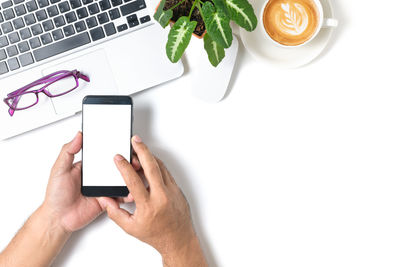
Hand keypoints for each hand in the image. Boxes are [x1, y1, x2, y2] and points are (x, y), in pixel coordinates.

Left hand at [42, 132, 132, 232]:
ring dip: (130, 178)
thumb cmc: (56, 196)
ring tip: (136, 176)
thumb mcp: (59, 170)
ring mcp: (104, 189)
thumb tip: (78, 136)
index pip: (105, 156)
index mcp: (88, 167)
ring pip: (121, 181)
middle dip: (128, 164)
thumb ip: (68, 151)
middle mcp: (98, 177)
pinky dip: (127, 195)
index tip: (125, 147)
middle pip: (117, 168)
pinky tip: (130, 192)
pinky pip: (120, 197)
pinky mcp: (107, 201)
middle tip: (134, 162)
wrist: (58, 219)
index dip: (115, 151)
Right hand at [98, 136, 195, 255]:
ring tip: (140, 149)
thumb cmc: (157, 234)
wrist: (178, 239)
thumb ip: (115, 213)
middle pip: (151, 167)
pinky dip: (158, 165)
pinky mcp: (178, 190)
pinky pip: (167, 173)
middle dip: (142, 150)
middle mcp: (161, 196)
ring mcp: (172, 192)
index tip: (118, 158)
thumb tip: (106, 199)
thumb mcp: (131, 227)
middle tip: (135, 141)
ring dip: (150, 156)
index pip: (133, 181)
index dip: (124, 167)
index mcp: (148, 206)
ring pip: (161, 167)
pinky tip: (151, 162)